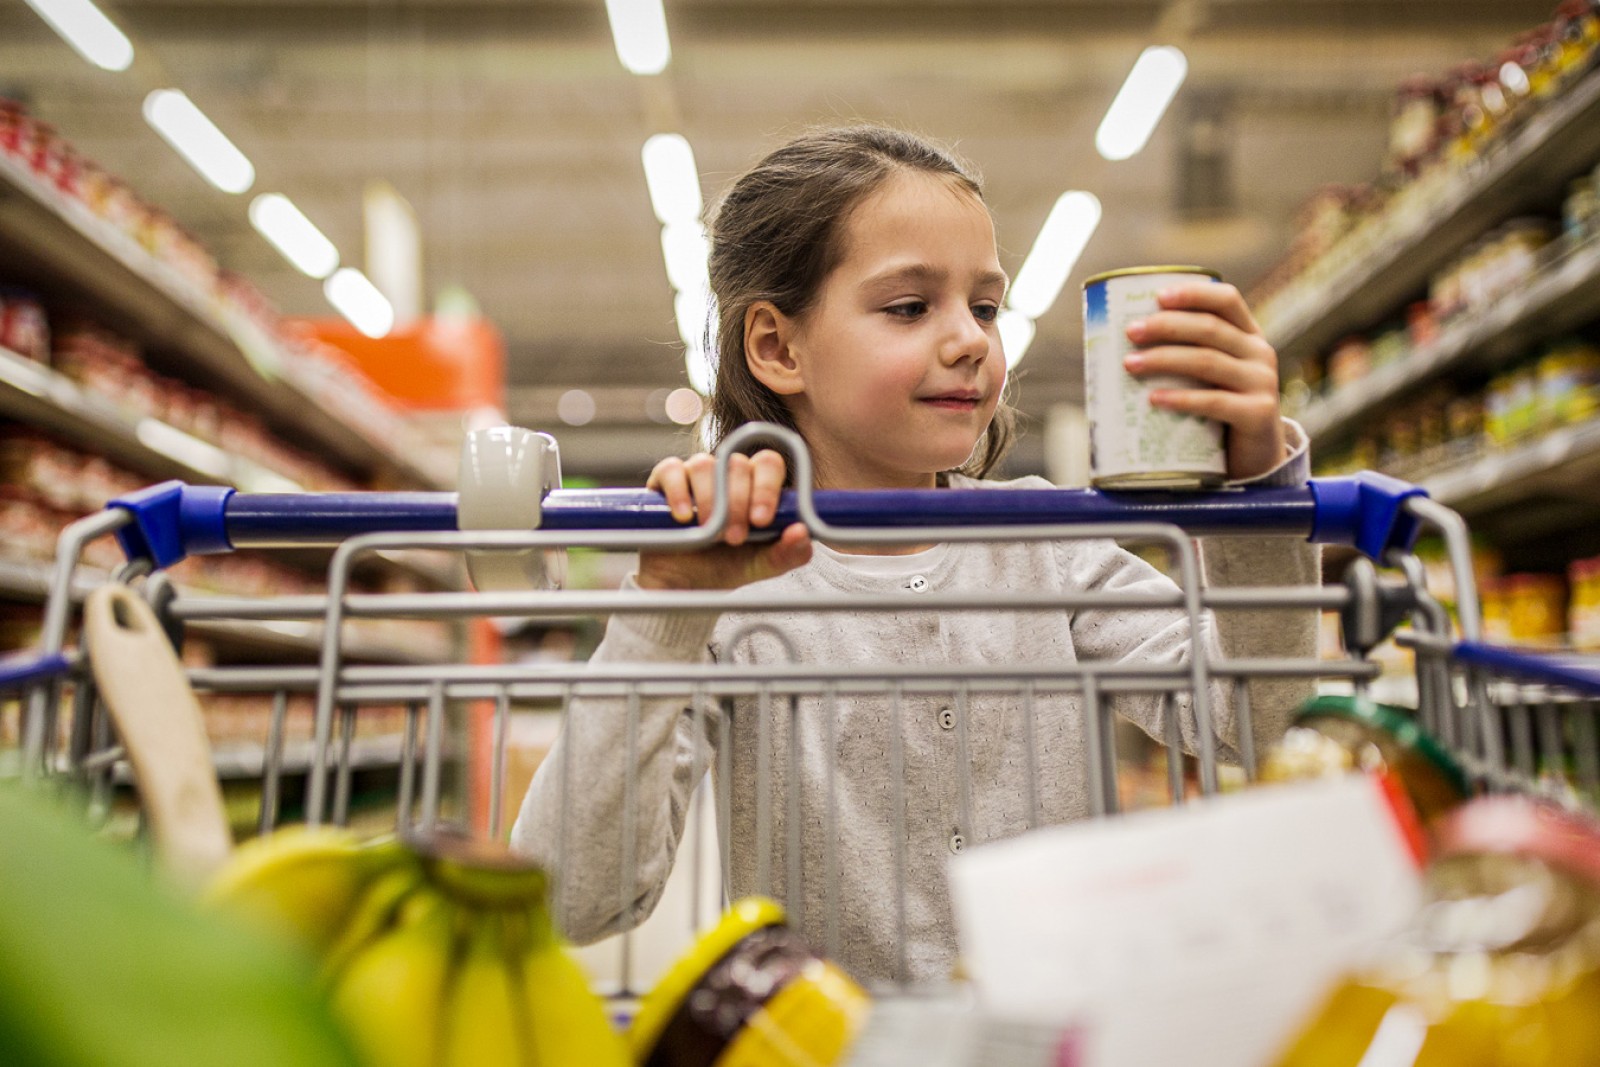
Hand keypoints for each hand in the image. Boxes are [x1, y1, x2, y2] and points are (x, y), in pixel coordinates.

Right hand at [637, 449, 812, 590]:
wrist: (683, 584)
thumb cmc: (724, 567)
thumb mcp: (761, 566)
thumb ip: (788, 553)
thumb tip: (803, 533)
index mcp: (754, 485)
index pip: (768, 464)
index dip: (767, 487)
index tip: (762, 521)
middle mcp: (725, 473)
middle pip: (736, 464)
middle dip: (738, 504)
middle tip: (734, 539)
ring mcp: (694, 474)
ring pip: (705, 465)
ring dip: (710, 500)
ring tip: (708, 533)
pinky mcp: (663, 481)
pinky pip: (671, 470)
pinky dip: (678, 492)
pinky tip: (683, 518)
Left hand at [1122, 282, 1286, 480]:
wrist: (1256, 456)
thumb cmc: (1220, 410)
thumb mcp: (1210, 378)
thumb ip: (1185, 357)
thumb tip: (1120, 347)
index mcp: (1248, 336)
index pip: (1226, 300)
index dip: (1194, 293)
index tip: (1157, 296)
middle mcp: (1259, 353)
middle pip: (1210, 329)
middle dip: (1166, 326)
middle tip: (1130, 332)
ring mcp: (1262, 383)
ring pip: (1207, 362)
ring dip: (1164, 359)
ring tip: (1130, 364)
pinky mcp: (1258, 414)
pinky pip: (1214, 402)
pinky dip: (1181, 399)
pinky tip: (1153, 399)